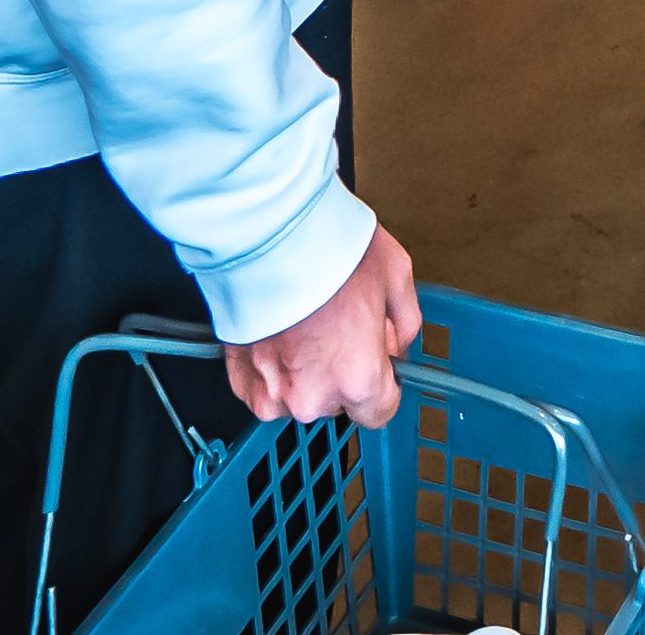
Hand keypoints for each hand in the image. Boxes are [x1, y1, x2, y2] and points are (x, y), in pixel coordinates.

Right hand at [225, 221, 418, 427]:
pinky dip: (270, 367)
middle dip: (341, 372)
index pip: (379, 412)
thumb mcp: (396, 275)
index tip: (377, 362)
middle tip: (333, 325)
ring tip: (301, 324)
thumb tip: (395, 346)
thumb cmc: (326, 247)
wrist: (264, 232)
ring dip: (302, 370)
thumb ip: (404, 324)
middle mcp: (313, 397)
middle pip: (337, 401)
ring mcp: (271, 393)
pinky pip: (265, 388)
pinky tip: (277, 331)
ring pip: (299, 395)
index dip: (382, 383)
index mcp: (357, 378)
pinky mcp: (240, 382)